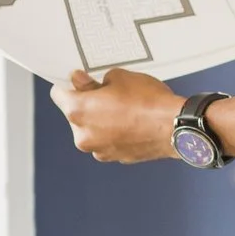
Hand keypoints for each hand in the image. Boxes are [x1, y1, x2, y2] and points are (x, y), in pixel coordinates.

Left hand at [51, 68, 185, 162]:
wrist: (176, 127)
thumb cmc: (148, 100)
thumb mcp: (120, 77)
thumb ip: (93, 81)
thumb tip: (79, 81)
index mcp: (78, 111)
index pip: (58, 94)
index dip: (70, 85)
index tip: (81, 81)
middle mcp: (82, 135)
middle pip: (75, 115)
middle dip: (89, 105)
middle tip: (111, 95)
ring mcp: (99, 150)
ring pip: (92, 130)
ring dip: (101, 121)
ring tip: (126, 111)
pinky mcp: (116, 158)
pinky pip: (108, 142)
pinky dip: (115, 134)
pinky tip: (134, 124)